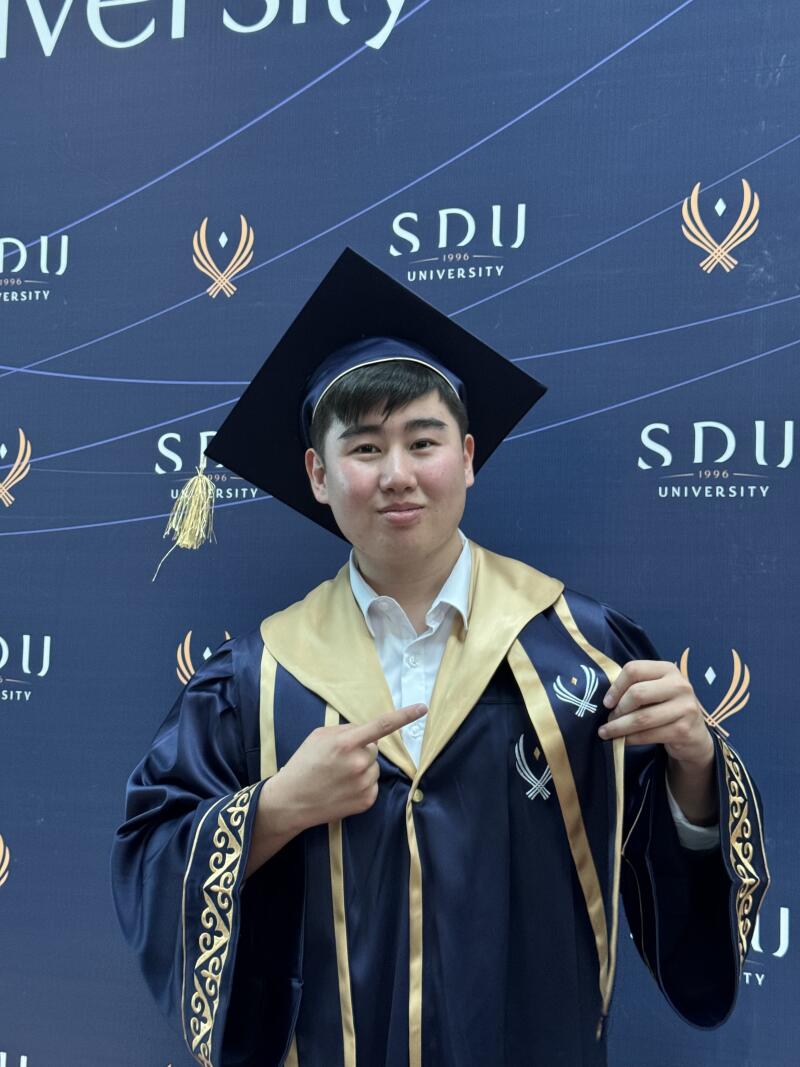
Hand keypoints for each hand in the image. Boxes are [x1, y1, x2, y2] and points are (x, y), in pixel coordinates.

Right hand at [267, 703, 427, 834]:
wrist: (291, 801)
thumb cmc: (304, 763)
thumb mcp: (319, 736)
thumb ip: (346, 730)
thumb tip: (367, 732)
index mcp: (346, 743)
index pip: (381, 725)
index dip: (404, 716)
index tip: (422, 708)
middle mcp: (359, 763)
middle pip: (374, 748)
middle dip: (362, 750)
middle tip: (338, 760)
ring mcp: (364, 784)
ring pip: (374, 767)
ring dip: (362, 768)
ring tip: (338, 776)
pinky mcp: (367, 801)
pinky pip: (373, 784)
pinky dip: (362, 784)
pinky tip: (342, 788)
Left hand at [598, 660, 713, 767]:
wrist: (695, 734)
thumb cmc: (667, 707)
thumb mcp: (655, 690)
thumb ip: (636, 687)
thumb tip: (606, 700)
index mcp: (668, 669)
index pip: (634, 670)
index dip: (616, 687)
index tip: (606, 702)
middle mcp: (679, 685)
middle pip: (637, 693)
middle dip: (618, 709)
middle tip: (608, 719)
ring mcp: (684, 708)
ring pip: (641, 718)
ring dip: (619, 727)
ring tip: (607, 732)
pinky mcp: (683, 730)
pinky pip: (648, 735)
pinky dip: (630, 739)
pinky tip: (622, 741)